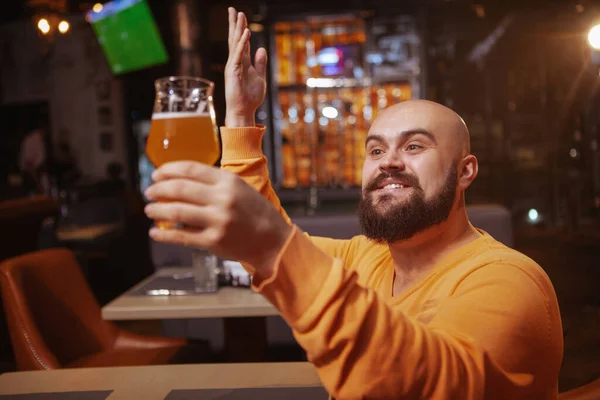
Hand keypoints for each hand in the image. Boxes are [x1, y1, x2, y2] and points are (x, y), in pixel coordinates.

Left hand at [143, 161, 291, 275]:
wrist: (272, 240)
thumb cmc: (254, 212)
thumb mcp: (240, 188)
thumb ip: (214, 183)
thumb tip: (179, 181)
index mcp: (229, 181)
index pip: (191, 169)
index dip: (169, 170)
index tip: (157, 174)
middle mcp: (223, 199)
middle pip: (180, 188)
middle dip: (159, 189)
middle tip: (149, 192)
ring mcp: (218, 220)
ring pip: (177, 211)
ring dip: (158, 210)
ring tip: (149, 210)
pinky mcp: (213, 240)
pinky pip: (182, 236)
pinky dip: (164, 234)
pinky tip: (155, 232)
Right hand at [224, 7, 266, 126]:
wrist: (244, 110)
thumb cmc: (250, 97)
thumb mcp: (259, 77)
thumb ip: (260, 63)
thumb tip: (261, 49)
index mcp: (242, 62)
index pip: (241, 42)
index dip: (241, 28)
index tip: (240, 16)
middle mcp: (236, 61)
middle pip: (235, 39)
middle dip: (235, 24)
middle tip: (233, 9)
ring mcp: (233, 65)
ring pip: (235, 43)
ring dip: (237, 28)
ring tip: (239, 14)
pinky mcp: (233, 71)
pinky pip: (239, 54)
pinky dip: (242, 43)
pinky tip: (246, 32)